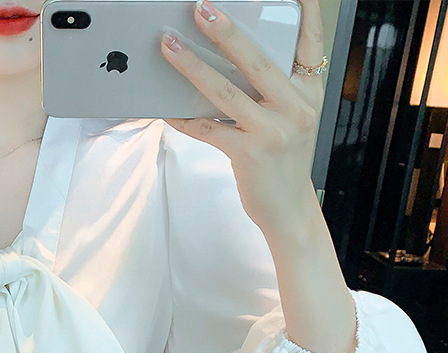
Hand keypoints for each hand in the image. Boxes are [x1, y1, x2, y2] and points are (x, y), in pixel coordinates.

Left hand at [159, 0, 326, 232]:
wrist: (289, 210)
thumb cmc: (284, 162)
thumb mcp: (293, 120)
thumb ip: (274, 91)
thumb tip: (228, 65)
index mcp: (308, 92)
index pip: (309, 41)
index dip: (302, 9)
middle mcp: (295, 107)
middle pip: (258, 59)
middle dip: (227, 31)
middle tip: (201, 8)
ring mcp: (273, 130)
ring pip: (226, 92)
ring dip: (193, 67)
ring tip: (170, 47)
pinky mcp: (249, 153)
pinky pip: (208, 129)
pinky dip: (184, 119)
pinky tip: (165, 109)